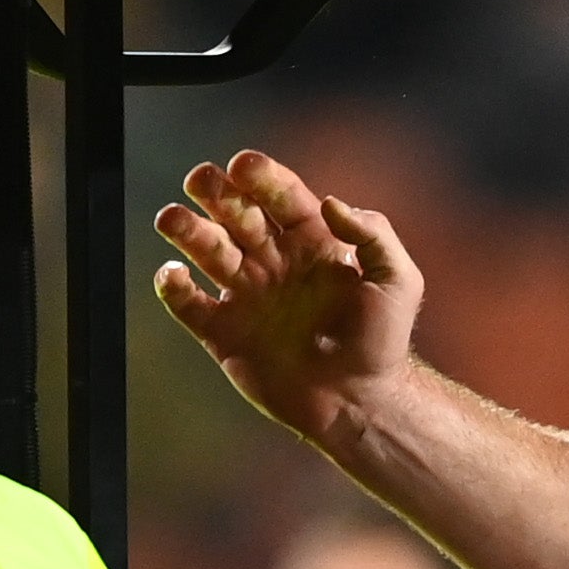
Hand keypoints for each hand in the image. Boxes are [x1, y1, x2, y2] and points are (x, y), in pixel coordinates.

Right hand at [152, 150, 425, 450]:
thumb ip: (373, 234)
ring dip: (187, 230)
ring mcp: (246, 295)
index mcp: (311, 243)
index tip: (242, 165)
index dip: (261, 178)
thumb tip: (331, 202)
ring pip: (207, 250)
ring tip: (171, 219)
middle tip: (199, 180)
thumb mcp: (397, 281)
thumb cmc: (383, 343)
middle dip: (216, 193)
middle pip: (237, 215)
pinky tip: (173, 274)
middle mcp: (274, 262)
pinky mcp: (224, 332)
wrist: (360, 404)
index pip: (281, 198)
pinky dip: (173, 286)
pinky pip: (188, 303)